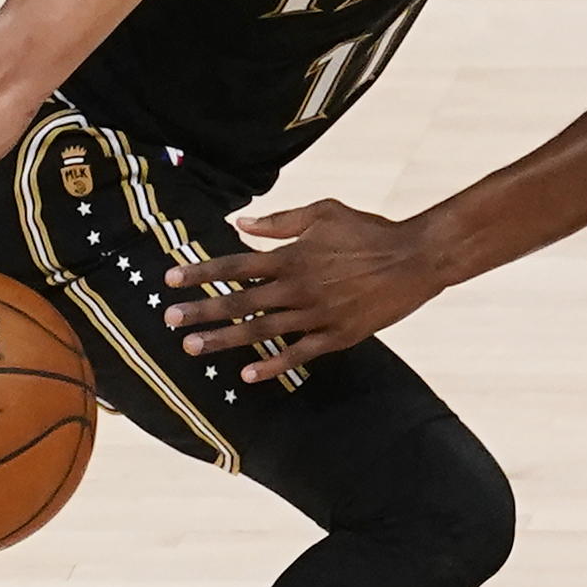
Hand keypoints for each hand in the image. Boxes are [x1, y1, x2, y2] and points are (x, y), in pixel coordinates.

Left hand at [162, 199, 446, 382]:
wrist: (416, 259)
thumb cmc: (370, 230)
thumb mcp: (325, 211)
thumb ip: (281, 220)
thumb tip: (241, 222)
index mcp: (292, 256)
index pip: (235, 265)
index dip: (201, 273)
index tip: (170, 280)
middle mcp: (298, 288)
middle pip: (239, 302)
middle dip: (201, 311)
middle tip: (170, 320)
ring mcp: (317, 315)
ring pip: (261, 331)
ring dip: (225, 340)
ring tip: (193, 348)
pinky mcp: (338, 336)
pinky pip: (299, 354)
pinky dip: (273, 365)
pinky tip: (248, 375)